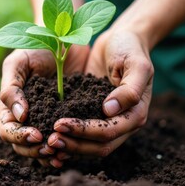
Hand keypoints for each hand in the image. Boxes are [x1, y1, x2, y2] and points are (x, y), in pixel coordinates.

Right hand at [0, 46, 88, 165]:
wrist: (61, 37)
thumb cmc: (34, 47)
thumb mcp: (17, 63)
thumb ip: (11, 88)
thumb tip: (18, 116)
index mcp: (10, 106)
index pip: (8, 130)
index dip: (20, 137)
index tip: (36, 134)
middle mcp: (25, 117)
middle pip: (22, 145)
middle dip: (35, 150)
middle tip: (51, 148)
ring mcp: (44, 119)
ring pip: (41, 148)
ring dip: (49, 155)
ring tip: (62, 154)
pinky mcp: (64, 118)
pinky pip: (61, 140)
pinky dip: (64, 148)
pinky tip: (72, 150)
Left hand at [48, 29, 153, 167]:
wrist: (120, 40)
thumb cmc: (130, 49)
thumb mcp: (136, 64)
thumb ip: (130, 89)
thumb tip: (109, 110)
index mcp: (136, 114)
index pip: (109, 132)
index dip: (84, 131)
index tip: (60, 124)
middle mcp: (123, 123)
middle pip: (99, 146)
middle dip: (74, 144)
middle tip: (50, 139)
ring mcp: (108, 121)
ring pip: (90, 145)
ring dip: (70, 146)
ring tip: (48, 141)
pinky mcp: (94, 114)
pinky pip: (83, 134)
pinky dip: (70, 138)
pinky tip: (51, 135)